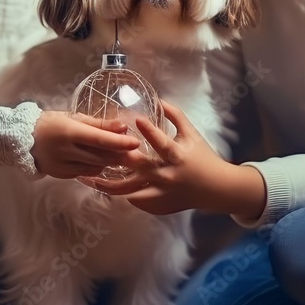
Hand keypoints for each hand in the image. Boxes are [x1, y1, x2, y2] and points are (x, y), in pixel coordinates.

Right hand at [30, 110, 140, 178]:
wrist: (21, 140)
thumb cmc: (49, 122)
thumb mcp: (72, 117)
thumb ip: (98, 124)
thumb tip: (122, 127)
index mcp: (69, 132)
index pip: (100, 140)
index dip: (119, 142)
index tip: (136, 142)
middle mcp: (66, 151)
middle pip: (100, 156)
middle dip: (120, 155)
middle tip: (137, 153)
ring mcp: (63, 166)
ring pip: (95, 167)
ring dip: (110, 162)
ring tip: (123, 156)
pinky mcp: (62, 175)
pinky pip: (86, 172)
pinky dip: (96, 167)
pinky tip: (102, 161)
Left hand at [78, 100, 238, 214]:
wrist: (215, 189)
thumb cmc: (203, 157)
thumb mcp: (191, 134)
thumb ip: (175, 116)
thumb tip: (158, 99)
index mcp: (177, 156)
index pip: (161, 142)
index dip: (149, 131)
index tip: (136, 120)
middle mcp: (167, 175)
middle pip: (137, 168)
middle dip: (115, 159)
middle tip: (95, 150)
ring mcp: (162, 193)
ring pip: (129, 191)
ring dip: (108, 185)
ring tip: (89, 178)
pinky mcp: (159, 205)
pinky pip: (136, 201)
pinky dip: (122, 195)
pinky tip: (107, 188)